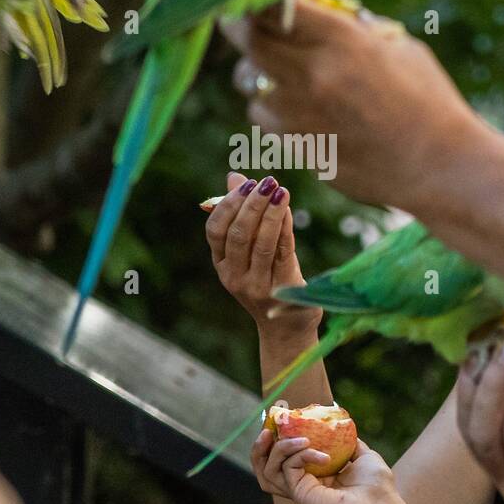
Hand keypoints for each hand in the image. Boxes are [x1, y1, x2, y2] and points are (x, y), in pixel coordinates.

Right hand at [205, 171, 319, 336]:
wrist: (285, 326)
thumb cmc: (267, 277)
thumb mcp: (249, 250)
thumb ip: (241, 214)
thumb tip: (234, 177)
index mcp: (221, 264)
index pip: (215, 230)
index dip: (228, 204)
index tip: (245, 183)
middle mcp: (234, 276)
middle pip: (238, 235)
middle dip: (252, 205)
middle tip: (267, 182)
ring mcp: (257, 285)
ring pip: (262, 244)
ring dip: (271, 213)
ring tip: (281, 191)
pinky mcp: (282, 289)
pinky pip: (284, 253)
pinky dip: (286, 228)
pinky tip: (289, 209)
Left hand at [219, 0, 482, 209]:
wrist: (439, 166)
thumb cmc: (428, 100)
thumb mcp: (399, 48)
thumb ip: (355, 27)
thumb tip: (321, 10)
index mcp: (343, 40)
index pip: (278, 6)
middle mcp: (314, 74)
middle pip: (250, 42)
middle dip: (239, 29)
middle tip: (236, 24)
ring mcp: (301, 114)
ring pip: (249, 85)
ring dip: (255, 76)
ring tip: (278, 75)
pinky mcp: (298, 146)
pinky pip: (264, 120)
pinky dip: (271, 110)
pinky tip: (295, 109)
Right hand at [251, 414, 402, 503]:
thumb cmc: (376, 485)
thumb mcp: (363, 455)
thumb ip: (348, 443)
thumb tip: (341, 426)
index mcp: (316, 476)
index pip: (285, 459)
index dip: (277, 441)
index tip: (279, 420)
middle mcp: (303, 484)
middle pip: (266, 468)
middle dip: (260, 448)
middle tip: (268, 430)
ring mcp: (300, 490)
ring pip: (269, 470)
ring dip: (278, 448)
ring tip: (297, 438)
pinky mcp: (300, 493)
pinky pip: (289, 467)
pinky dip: (299, 453)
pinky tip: (321, 454)